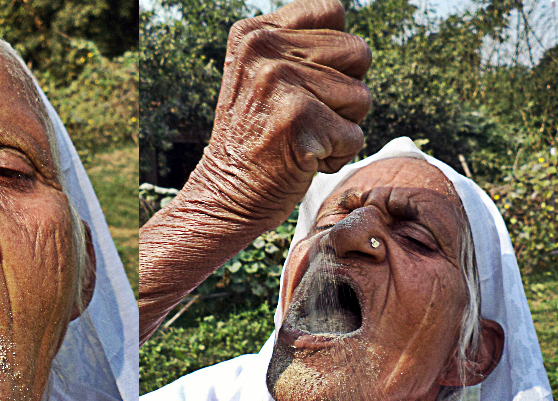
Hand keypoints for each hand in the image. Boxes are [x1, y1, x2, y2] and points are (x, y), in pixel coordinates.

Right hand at [187, 0, 371, 231]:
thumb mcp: (262, 78)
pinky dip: (337, 157)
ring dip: (342, 127)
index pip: (332, 11)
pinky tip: (302, 160)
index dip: (335, 56)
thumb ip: (298, 49)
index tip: (305, 86)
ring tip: (301, 139)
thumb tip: (354, 41)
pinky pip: (355, 135)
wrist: (224, 197)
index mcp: (253, 33)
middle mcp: (262, 49)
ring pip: (361, 96)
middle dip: (344, 93)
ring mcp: (278, 82)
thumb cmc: (256, 141)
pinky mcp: (298, 119)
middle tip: (303, 118)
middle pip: (357, 53)